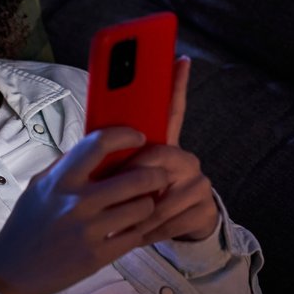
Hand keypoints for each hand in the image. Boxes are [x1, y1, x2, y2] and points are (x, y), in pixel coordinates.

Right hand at [0, 127, 169, 293]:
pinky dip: (138, 229)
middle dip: (155, 175)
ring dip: (149, 203)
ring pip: (142, 208)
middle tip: (158, 175)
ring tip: (145, 203)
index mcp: (60, 180)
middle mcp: (77, 202)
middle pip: (136, 178)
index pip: (99, 144)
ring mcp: (89, 231)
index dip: (126, 135)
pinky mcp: (97, 256)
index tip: (139, 137)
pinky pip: (135, 236)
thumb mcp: (38, 187)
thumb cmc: (27, 224)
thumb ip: (66, 167)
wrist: (13, 270)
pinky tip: (133, 227)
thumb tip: (97, 146)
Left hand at [124, 56, 218, 241]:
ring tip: (116, 223)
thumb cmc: (137, 199)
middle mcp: (185, 157)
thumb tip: (89, 140)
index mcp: (164, 145)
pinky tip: (136, 234)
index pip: (172, 109)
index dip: (176, 84)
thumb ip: (113, 158)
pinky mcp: (205, 208)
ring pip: (163, 194)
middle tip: (111, 194)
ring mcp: (198, 182)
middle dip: (133, 178)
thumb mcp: (122, 179)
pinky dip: (149, 232)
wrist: (171, 231)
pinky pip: (171, 220)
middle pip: (159, 156)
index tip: (180, 59)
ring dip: (137, 213)